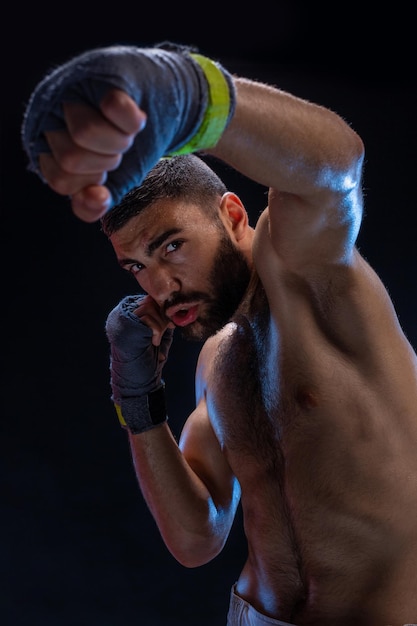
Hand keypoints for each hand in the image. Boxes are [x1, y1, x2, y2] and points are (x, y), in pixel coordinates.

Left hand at [39, 90, 146, 221]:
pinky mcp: (103, 70)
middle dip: (107, 161)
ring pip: (85, 133)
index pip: (61, 180)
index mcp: (45, 142)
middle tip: (117, 147)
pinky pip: (113, 107)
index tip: (105, 169)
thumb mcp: (107, 179)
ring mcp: (74, 86)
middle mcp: (50, 111)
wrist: (158, 99)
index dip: (91, 182)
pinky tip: (136, 116)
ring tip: (126, 132)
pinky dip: (133, 121)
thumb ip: (91, 202)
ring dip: (120, 142)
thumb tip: (97, 198)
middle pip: (72, 159)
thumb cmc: (127, 141)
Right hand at [105, 294, 174, 401]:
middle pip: (150, 301)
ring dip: (160, 324)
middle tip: (168, 330)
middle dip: (164, 316)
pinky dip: (156, 329)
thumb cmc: (149, 360)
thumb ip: (162, 320)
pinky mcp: (124, 327)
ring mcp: (122, 320)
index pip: (150, 300)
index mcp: (132, 315)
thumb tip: (174, 308)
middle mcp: (124, 315)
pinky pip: (147, 317)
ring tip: (157, 339)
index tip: (172, 325)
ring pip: (149, 307)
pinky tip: (154, 342)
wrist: (139, 380)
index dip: (164, 310)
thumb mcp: (159, 336)